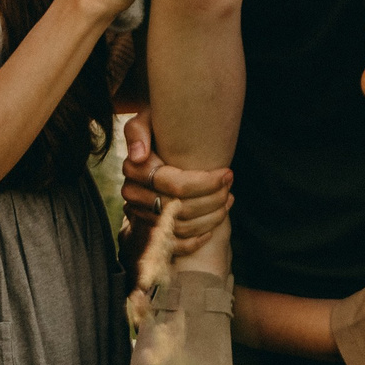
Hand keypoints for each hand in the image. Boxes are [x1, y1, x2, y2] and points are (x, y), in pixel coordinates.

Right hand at [120, 111, 232, 255]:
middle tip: (230, 186)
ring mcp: (140, 215)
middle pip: (181, 208)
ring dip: (211, 218)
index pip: (176, 185)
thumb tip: (139, 157)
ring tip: (228, 200)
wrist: (151, 147)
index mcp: (134, 170)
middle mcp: (133, 195)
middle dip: (213, 199)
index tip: (227, 173)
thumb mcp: (146, 120)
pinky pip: (173, 245)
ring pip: (181, 227)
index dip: (206, 183)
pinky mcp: (148, 230)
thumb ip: (137, 131)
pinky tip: (212, 228)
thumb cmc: (156, 129)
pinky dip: (195, 240)